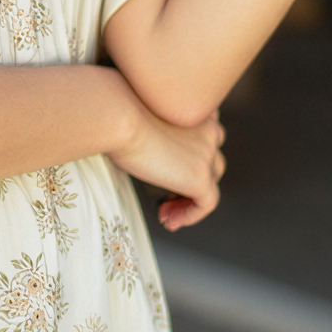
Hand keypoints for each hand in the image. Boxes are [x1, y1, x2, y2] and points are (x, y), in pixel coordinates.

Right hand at [111, 104, 225, 231]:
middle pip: (212, 161)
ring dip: (189, 200)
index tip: (168, 170)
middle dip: (190, 181)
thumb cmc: (120, 113)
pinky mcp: (199, 177)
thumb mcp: (145, 116)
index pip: (207, 136)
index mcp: (197, 111)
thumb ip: (157, 130)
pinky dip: (190, 215)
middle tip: (164, 197)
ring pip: (211, 182)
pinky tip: (168, 220)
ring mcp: (206, 154)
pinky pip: (207, 203)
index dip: (191, 156)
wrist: (119, 119)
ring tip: (165, 213)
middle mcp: (208, 130)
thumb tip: (149, 151)